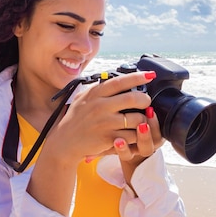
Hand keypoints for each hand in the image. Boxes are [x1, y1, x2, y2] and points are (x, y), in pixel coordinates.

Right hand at [43, 70, 157, 165]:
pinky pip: (132, 135)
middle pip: (133, 98)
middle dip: (145, 100)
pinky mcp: (109, 138)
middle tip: (146, 102)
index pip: (120, 81)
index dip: (138, 77)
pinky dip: (136, 135)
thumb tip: (114, 79)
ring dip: (142, 120)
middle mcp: (100, 106)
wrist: (65, 142)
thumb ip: (97, 88)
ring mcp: (105, 122)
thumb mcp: (83, 98)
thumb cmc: (75, 119)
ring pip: (136, 119)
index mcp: (95, 94)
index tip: (150, 75)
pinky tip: (133, 134)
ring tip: (139, 121)